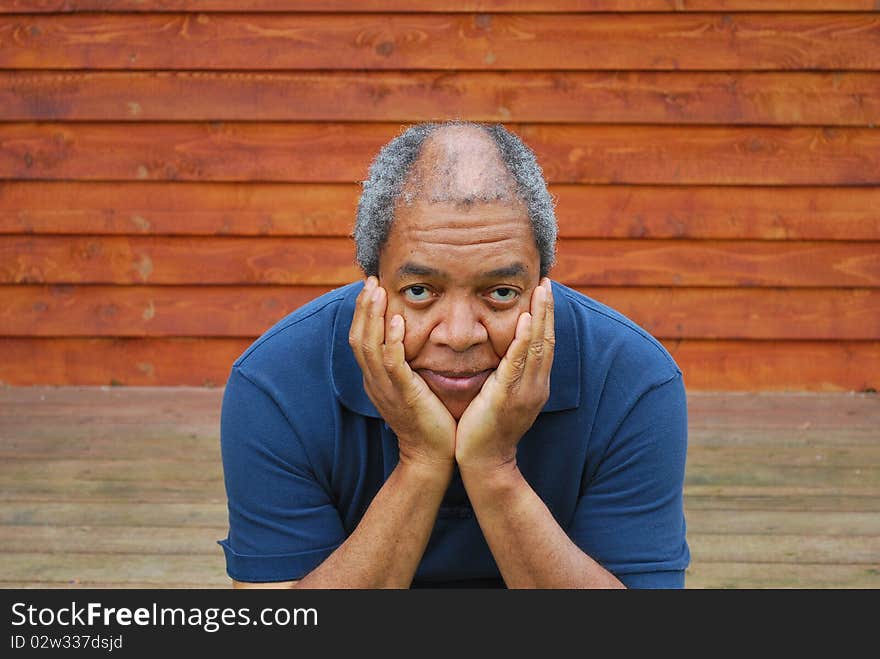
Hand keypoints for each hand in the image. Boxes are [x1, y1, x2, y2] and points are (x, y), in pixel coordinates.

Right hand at [348, 277, 455, 469]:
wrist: (431, 456)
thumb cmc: (428, 420)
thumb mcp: (410, 387)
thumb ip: (406, 365)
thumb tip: (412, 341)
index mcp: (375, 378)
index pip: (360, 339)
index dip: (362, 313)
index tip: (370, 288)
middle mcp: (375, 381)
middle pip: (358, 337)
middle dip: (363, 307)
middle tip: (370, 280)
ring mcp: (386, 388)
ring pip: (369, 346)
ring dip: (372, 316)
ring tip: (377, 291)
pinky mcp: (404, 395)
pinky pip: (393, 364)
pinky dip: (391, 341)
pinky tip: (396, 321)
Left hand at [455, 278, 554, 472]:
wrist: (484, 464)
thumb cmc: (485, 430)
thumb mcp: (498, 395)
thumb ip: (503, 374)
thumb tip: (499, 354)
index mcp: (534, 384)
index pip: (544, 343)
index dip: (545, 316)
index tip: (543, 291)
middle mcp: (536, 385)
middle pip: (547, 339)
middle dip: (547, 309)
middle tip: (547, 280)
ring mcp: (526, 391)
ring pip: (539, 347)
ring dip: (541, 316)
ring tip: (542, 290)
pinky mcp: (509, 397)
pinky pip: (519, 364)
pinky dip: (525, 341)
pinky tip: (527, 321)